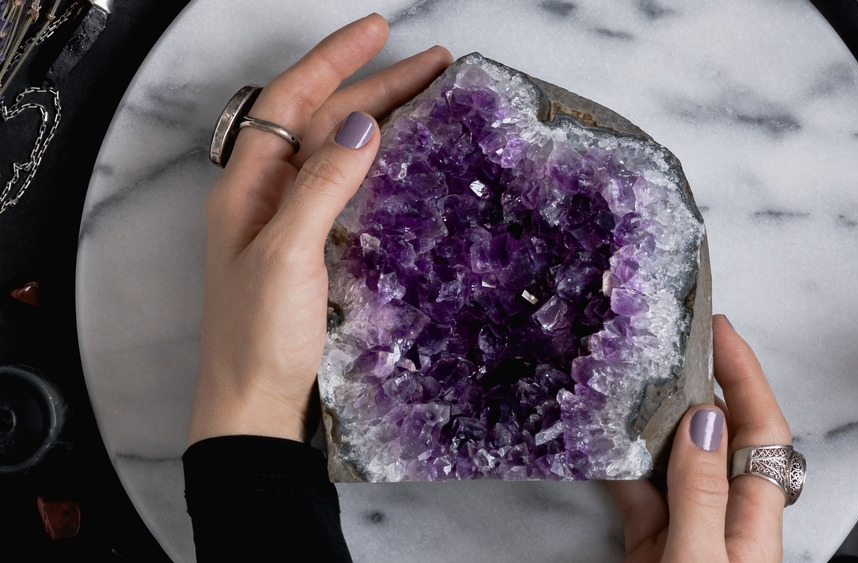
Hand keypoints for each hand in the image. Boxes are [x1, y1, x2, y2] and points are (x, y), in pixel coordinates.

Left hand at [188, 14, 453, 444]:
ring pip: (336, 152)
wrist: (255, 407)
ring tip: (427, 98)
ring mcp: (290, 222)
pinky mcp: (312, 249)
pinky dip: (376, 163)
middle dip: (372, 86)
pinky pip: (344, 187)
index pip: (291, 102)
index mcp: (247, 185)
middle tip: (432, 64)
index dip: (334, 61)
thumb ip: (321, 185)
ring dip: (379, 120)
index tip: (379, 32)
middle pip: (320, 121)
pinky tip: (402, 159)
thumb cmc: (260, 336)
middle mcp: (266, 194)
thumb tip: (361, 125)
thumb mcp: (289, 253)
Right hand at [609, 314, 791, 561]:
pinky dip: (618, 464)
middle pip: (716, 435)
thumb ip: (700, 493)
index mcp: (753, 522)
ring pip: (671, 458)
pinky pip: (636, 491)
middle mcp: (724, 519)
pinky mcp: (651, 543)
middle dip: (694, 384)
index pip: (760, 430)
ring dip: (650, 422)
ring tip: (626, 380)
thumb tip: (701, 421)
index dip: (743, 374)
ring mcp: (686, 530)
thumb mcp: (701, 560)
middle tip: (666, 343)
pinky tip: (600, 440)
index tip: (719, 330)